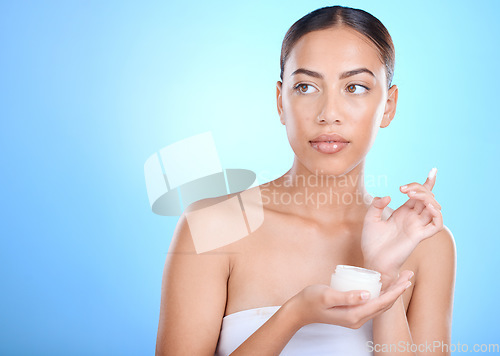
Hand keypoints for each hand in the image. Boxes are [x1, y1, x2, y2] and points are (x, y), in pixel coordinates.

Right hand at [286, 271, 413, 328]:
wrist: (300, 310)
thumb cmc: (311, 300)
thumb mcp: (327, 295)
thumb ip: (346, 296)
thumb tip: (366, 294)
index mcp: (354, 315)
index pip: (381, 303)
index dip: (395, 290)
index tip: (405, 279)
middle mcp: (358, 319)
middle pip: (385, 304)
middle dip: (398, 289)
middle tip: (409, 274)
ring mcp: (355, 317)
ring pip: (380, 305)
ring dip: (392, 292)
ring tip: (402, 279)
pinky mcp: (352, 312)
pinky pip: (372, 304)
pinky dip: (382, 294)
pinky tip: (384, 285)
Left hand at [361, 168, 443, 282]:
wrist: (372, 260)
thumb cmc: (371, 242)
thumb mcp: (370, 218)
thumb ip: (377, 205)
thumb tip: (389, 196)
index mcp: (403, 213)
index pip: (419, 195)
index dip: (427, 183)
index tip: (433, 171)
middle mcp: (413, 219)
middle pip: (427, 198)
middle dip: (420, 188)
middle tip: (404, 189)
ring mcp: (417, 227)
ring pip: (434, 208)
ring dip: (428, 198)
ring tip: (412, 194)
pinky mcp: (419, 237)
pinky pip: (436, 225)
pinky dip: (437, 214)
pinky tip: (428, 206)